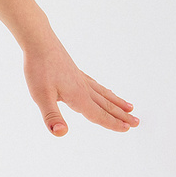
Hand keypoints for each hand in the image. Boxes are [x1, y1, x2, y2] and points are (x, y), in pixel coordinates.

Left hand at [23, 36, 138, 135]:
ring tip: (130, 107)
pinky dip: (104, 91)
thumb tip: (61, 133)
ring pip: (103, 94)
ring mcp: (80, 79)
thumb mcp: (40, 96)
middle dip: (121, 115)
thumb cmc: (38, 69)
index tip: (127, 129)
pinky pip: (95, 85)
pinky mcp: (75, 72)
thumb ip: (51, 116)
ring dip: (117, 103)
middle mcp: (83, 88)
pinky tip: (106, 91)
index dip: (112, 123)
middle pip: (105, 105)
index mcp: (77, 97)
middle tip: (137, 122)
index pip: (98, 114)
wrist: (39, 43)